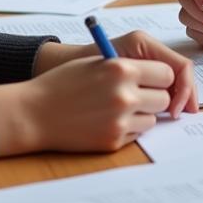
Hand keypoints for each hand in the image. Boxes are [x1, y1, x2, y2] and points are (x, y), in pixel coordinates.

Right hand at [0, 51, 186, 155]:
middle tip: (137, 93)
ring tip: (117, 107)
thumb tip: (159, 76)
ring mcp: (120, 121)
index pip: (167, 73)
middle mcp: (125, 95)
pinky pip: (136, 134)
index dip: (160, 76)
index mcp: (122, 68)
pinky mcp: (113, 141)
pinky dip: (128, 128)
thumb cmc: (65, 82)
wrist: (35, 112)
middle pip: (163, 98)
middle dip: (154, 95)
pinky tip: (106, 120)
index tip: (153, 78)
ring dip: (142, 113)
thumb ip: (128, 66)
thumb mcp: (98, 62)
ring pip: (152, 119)